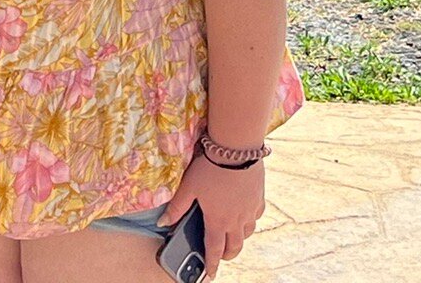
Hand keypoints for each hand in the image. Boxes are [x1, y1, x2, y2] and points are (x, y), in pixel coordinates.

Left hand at [160, 151, 264, 279]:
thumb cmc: (209, 168)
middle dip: (227, 255)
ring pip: (247, 234)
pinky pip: (256, 216)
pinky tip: (245, 215)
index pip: (214, 249)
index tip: (210, 274)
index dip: (212, 264)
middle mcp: (236, 220)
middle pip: (234, 246)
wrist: (236, 150)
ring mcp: (249, 210)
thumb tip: (162, 223)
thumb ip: (177, 206)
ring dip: (239, 239)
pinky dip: (250, 221)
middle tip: (221, 256)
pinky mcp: (259, 198)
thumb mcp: (188, 186)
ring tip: (232, 237)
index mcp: (217, 220)